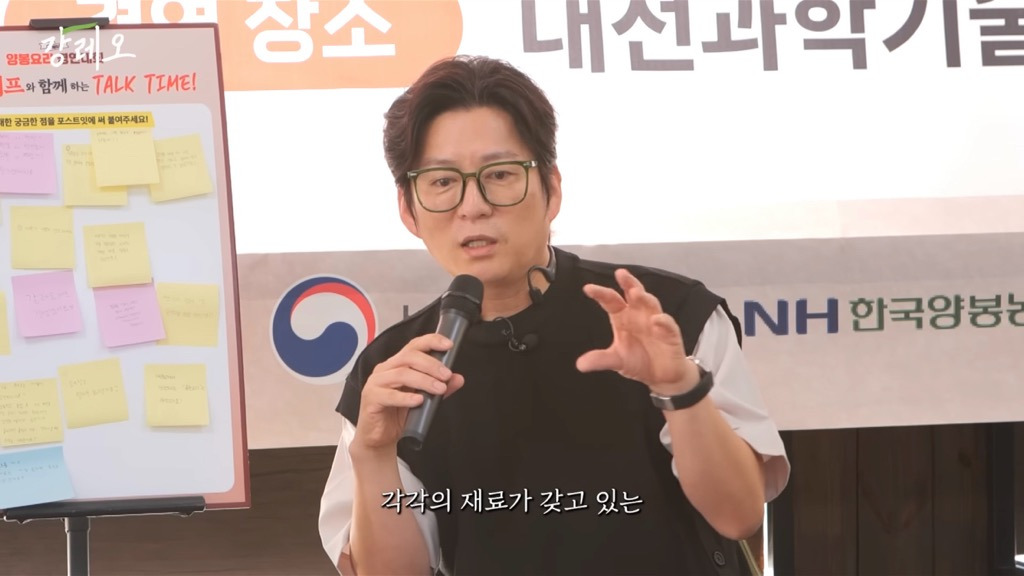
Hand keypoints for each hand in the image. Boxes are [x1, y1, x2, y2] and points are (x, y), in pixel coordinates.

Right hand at [352, 333, 464, 452]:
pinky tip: (418, 400)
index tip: (448, 345)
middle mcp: (385, 369)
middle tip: (446, 375)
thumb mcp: (423, 399)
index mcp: (397, 364)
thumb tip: (457, 379)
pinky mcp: (371, 398)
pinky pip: (389, 395)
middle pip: (408, 357)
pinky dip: (406, 398)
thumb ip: (439, 387)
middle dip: (431, 364)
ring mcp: (376, 383)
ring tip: (439, 389)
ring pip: (401, 374)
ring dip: (424, 380)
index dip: (431, 341)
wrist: (380, 437)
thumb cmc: (397, 414)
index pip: (414, 346)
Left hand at [576, 269, 699, 394]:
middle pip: (634, 294)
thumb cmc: (638, 361)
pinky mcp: (671, 334)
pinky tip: (656, 320)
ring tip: (635, 292)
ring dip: (644, 297)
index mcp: (623, 317)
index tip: (588, 288)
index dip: (601, 293)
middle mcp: (639, 315)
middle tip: (620, 274)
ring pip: (651, 304)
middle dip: (628, 283)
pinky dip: (663, 321)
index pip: (611, 301)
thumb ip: (600, 360)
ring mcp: (656, 322)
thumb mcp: (617, 361)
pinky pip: (668, 324)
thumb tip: (580, 365)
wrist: (661, 377)